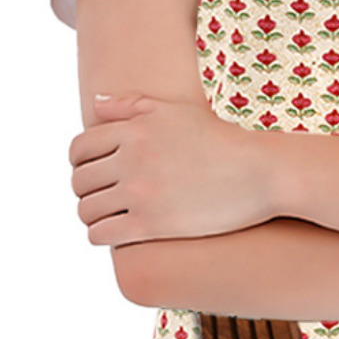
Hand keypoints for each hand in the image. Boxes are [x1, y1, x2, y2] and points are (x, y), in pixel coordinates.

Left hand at [69, 93, 273, 244]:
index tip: (90, 173)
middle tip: (100, 197)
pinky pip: (101, 234)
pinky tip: (114, 233)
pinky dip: (100, 235)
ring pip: (86, 209)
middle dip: (85, 189)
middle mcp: (131, 158)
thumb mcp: (175, 111)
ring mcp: (140, 192)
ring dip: (91, 214)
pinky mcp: (151, 225)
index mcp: (133, 129)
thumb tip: (95, 103)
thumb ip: (130, 105)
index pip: (79, 149)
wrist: (259, 173)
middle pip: (80, 180)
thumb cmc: (218, 141)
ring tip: (106, 216)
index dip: (78, 163)